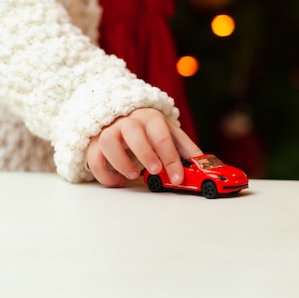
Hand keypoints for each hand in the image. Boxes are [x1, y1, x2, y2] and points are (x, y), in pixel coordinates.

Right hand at [86, 108, 202, 186]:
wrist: (118, 116)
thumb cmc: (148, 129)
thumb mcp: (168, 132)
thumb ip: (185, 147)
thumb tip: (204, 162)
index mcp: (150, 118)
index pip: (162, 135)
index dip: (171, 158)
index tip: (177, 177)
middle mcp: (128, 121)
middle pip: (133, 132)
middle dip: (145, 153)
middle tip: (155, 171)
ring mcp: (108, 131)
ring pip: (108, 142)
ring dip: (121, 161)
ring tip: (134, 175)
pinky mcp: (94, 144)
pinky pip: (94, 159)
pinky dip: (105, 174)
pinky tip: (119, 181)